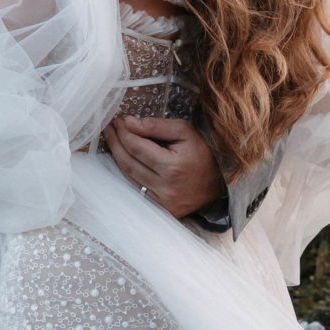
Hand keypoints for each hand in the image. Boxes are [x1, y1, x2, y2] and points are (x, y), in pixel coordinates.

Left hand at [103, 116, 225, 219]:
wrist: (220, 183)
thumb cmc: (203, 153)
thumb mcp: (185, 132)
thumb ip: (156, 126)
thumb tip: (129, 123)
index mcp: (173, 167)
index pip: (137, 147)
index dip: (124, 133)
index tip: (118, 121)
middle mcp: (166, 187)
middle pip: (129, 162)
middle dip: (116, 143)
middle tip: (109, 128)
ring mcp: (162, 202)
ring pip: (129, 176)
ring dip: (118, 157)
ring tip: (112, 139)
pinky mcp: (161, 209)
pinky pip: (136, 188)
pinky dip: (127, 172)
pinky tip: (123, 158)